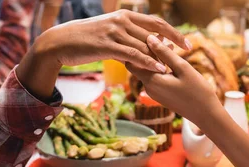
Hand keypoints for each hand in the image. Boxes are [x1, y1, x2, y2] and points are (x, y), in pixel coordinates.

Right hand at [16, 10, 189, 101]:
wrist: (60, 42)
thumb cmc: (85, 39)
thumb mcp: (108, 31)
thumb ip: (126, 35)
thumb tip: (142, 43)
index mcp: (125, 15)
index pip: (156, 22)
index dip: (174, 32)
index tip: (187, 42)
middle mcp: (122, 20)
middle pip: (155, 32)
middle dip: (174, 42)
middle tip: (188, 52)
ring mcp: (115, 32)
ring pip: (145, 45)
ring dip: (162, 56)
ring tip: (177, 66)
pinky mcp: (108, 45)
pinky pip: (133, 54)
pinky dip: (149, 62)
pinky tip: (160, 69)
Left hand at [127, 35, 248, 166]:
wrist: (206, 114)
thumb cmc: (197, 91)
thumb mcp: (182, 68)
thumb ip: (164, 53)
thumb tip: (149, 38)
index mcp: (151, 81)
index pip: (132, 60)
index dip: (137, 47)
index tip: (150, 36)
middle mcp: (148, 88)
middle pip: (140, 64)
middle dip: (149, 50)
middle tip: (162, 36)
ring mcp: (154, 92)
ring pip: (149, 69)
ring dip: (156, 57)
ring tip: (169, 44)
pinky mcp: (160, 94)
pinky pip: (156, 76)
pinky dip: (161, 66)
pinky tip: (172, 57)